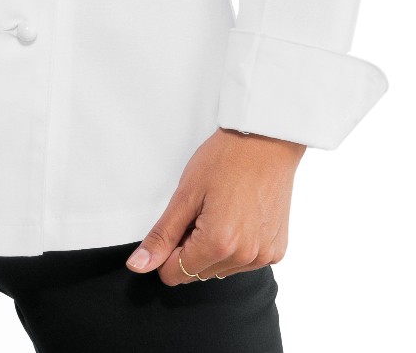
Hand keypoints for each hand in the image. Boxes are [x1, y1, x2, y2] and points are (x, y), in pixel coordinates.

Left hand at [126, 127, 304, 286]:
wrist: (266, 140)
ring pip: (220, 269)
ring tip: (222, 210)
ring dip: (214, 249)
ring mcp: (264, 256)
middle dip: (191, 248)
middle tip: (201, 210)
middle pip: (198, 273)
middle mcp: (244, 257)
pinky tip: (240, 216)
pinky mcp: (276, 251)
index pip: (176, 274)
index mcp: (218, 244)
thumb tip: (139, 265)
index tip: (178, 223)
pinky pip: (244, 262)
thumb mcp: (186, 193)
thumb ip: (162, 235)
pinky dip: (236, 246)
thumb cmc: (226, 159)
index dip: (168, 250)